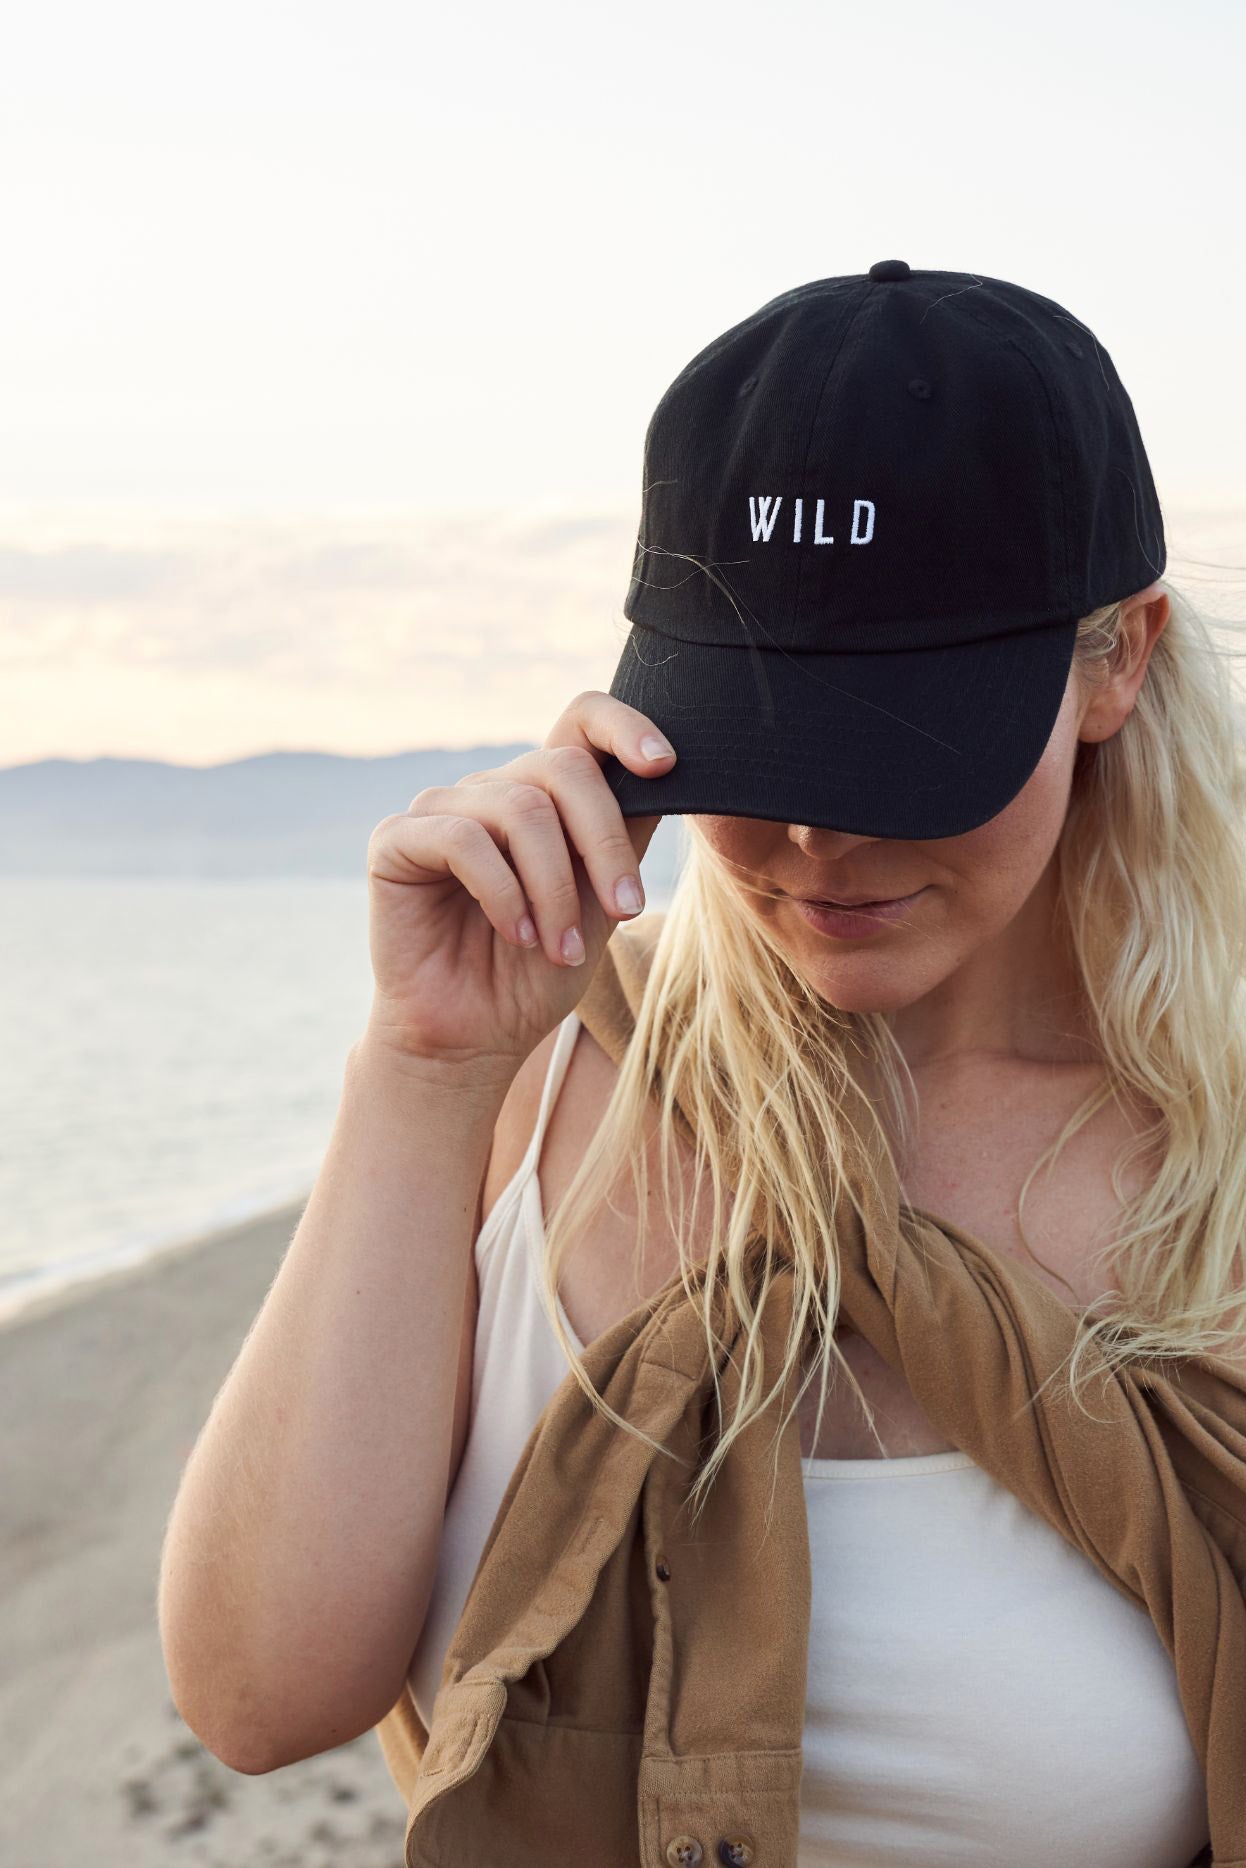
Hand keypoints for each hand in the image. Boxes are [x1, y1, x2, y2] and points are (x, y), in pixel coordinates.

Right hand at [359, 691, 673, 1078]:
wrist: (475, 1039)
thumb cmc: (537, 973)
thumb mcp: (601, 901)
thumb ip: (624, 834)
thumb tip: (666, 772)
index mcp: (544, 795)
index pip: (581, 719)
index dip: (624, 726)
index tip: (664, 766)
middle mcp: (493, 790)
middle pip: (562, 768)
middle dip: (604, 843)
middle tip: (625, 910)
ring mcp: (441, 809)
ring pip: (520, 810)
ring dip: (555, 889)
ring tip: (561, 949)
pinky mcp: (396, 840)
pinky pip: (463, 839)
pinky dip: (502, 893)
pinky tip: (516, 934)